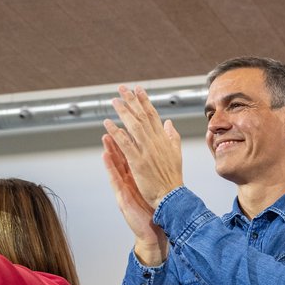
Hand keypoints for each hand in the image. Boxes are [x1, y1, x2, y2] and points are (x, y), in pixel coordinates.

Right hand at [102, 131, 168, 265]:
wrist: (154, 229)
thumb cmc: (153, 208)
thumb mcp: (154, 186)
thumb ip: (154, 171)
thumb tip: (158, 157)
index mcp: (139, 176)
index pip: (134, 155)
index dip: (132, 139)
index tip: (131, 125)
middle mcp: (130, 180)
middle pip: (123, 157)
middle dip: (118, 139)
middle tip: (114, 122)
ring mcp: (125, 188)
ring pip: (116, 166)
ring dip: (110, 150)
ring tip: (105, 135)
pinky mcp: (123, 197)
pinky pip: (115, 180)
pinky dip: (110, 168)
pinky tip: (106, 157)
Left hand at [103, 85, 183, 207]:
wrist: (172, 196)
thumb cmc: (173, 178)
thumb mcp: (176, 154)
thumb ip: (172, 137)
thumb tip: (169, 123)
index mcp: (164, 140)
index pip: (153, 116)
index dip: (145, 102)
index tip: (138, 90)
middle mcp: (156, 143)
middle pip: (143, 117)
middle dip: (132, 101)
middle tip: (122, 88)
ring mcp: (147, 152)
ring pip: (134, 127)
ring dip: (123, 113)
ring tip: (114, 101)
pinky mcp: (138, 162)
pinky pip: (125, 144)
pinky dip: (116, 133)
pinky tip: (107, 124)